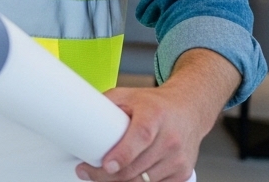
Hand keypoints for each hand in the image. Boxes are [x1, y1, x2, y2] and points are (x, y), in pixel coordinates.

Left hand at [74, 84, 209, 181]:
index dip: (123, 153)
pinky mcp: (183, 173)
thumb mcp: (128, 96)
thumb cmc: (156, 105)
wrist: (189, 111)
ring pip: (143, 181)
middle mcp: (170, 138)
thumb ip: (105, 105)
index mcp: (155, 115)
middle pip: (138, 166)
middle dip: (108, 175)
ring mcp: (178, 158)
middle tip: (87, 171)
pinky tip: (125, 177)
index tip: (106, 164)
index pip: (141, 137)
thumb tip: (79, 114)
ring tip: (102, 174)